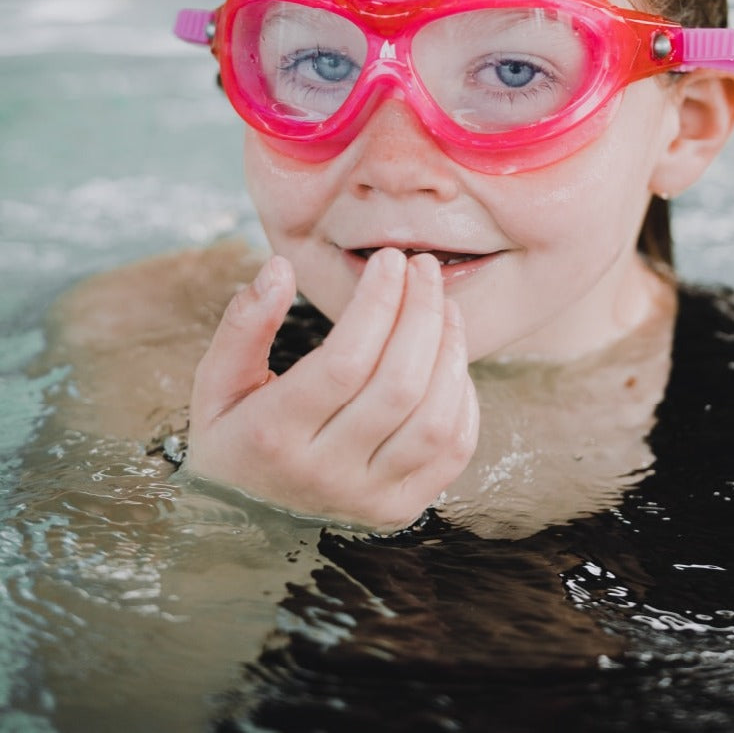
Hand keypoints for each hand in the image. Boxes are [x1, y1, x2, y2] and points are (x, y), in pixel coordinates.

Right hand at [186, 249, 479, 531]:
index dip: (376, 304)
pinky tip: (449, 357)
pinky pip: (453, 452)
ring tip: (443, 305)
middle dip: (420, 314)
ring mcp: (367, 498)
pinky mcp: (400, 510)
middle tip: (422, 268)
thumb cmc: (235, 438)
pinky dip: (463, 399)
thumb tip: (279, 267)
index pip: (344, 362)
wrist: (244, 526)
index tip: (388, 261)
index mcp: (272, 437)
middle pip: (397, 386)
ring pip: (434, 421)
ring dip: (449, 352)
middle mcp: (324, 474)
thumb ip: (244, 325)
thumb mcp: (216, 383)